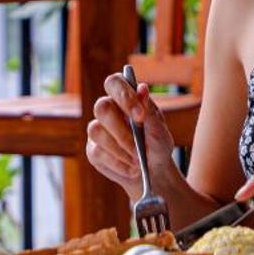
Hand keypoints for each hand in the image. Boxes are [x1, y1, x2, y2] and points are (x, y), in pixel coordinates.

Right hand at [85, 72, 177, 191]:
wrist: (153, 171)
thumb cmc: (157, 145)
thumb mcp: (159, 131)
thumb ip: (150, 111)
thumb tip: (142, 88)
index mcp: (125, 97)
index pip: (114, 83)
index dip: (124, 96)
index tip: (140, 115)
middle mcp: (108, 109)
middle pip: (101, 107)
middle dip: (121, 131)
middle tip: (139, 149)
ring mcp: (98, 129)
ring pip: (96, 131)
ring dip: (120, 150)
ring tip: (139, 161)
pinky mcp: (93, 150)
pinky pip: (98, 153)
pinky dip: (118, 164)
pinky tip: (131, 169)